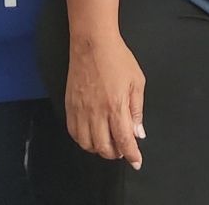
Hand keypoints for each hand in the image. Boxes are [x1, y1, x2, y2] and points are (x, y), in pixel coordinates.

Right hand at [66, 33, 146, 167]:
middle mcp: (96, 113)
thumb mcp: (137, 82)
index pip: (124, 141)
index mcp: (116, 107)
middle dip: (116, 154)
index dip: (131, 155)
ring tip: (109, 143)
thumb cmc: (117, 59)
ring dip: (99, 149)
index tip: (136, 162)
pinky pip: (74, 133)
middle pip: (103, 147)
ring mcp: (80, 111)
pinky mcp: (70, 107)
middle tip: (124, 150)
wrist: (92, 45)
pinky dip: (84, 141)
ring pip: (87, 144)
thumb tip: (138, 132)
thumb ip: (137, 110)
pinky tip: (92, 136)